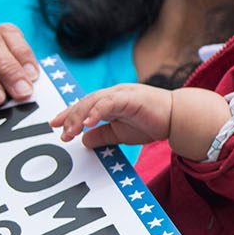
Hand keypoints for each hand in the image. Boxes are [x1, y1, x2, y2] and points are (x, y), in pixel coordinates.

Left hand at [50, 82, 173, 147]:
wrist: (179, 118)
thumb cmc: (153, 123)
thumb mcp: (120, 134)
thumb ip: (102, 135)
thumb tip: (83, 141)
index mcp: (110, 101)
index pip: (84, 106)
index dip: (69, 115)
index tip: (55, 126)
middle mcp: (113, 93)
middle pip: (85, 102)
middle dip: (70, 117)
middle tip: (61, 132)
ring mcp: (122, 93)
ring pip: (93, 101)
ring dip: (80, 116)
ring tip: (70, 130)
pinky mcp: (130, 97)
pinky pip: (109, 103)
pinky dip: (97, 111)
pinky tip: (89, 122)